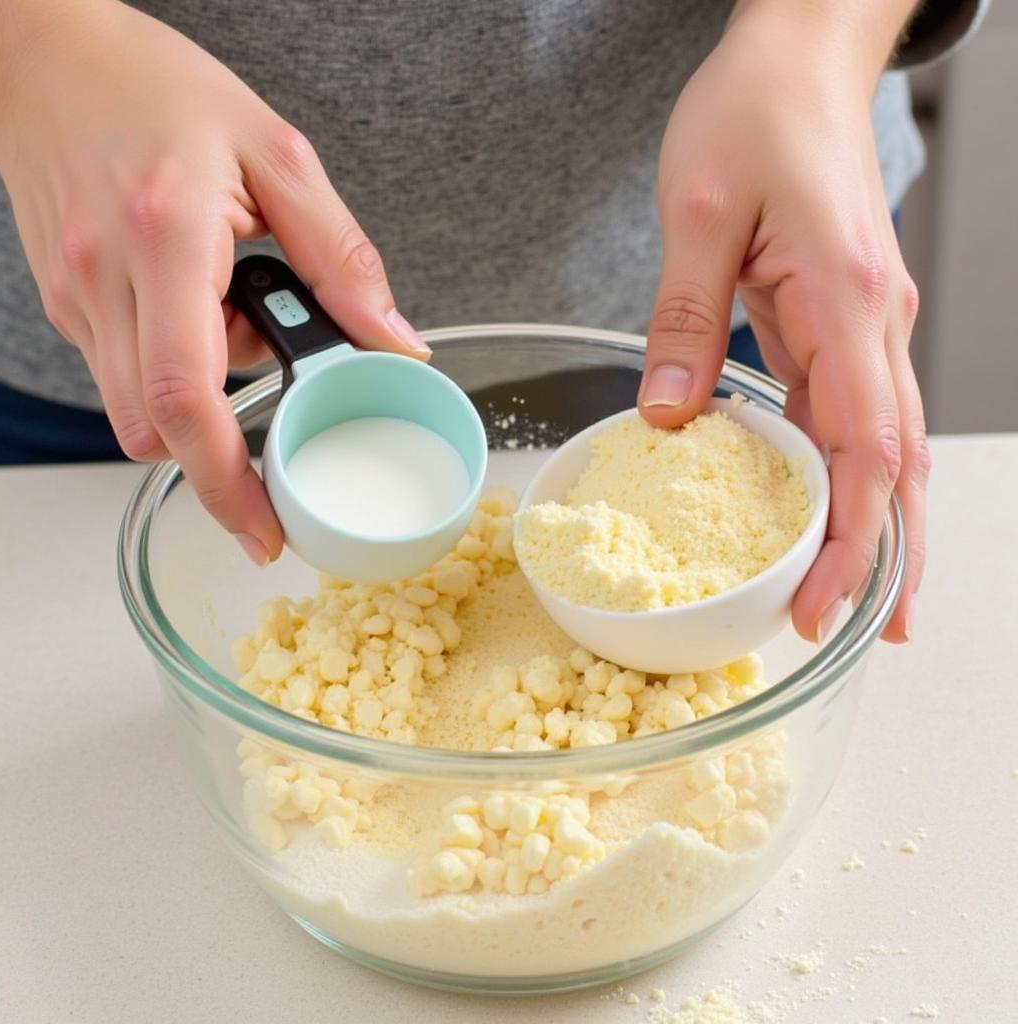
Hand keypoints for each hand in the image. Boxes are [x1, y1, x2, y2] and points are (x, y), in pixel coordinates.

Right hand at [0, 0, 427, 564]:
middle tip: (272, 422)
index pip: (189, 398)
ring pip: (137, 413)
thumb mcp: (278, 154)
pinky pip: (123, 377)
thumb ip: (341, 257)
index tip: (265, 530)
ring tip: (233, 324)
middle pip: (155, 431)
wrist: (47, 57)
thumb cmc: (158, 89)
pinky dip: (171, 374)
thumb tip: (393, 341)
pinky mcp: (67, 306)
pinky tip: (196, 313)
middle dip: (219, 457)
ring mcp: (77, 301)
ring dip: (199, 406)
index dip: (227, 484)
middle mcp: (107, 283)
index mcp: (168, 240)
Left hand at [638, 1, 927, 643]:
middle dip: (883, 554)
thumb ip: (683, 320)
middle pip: (895, 462)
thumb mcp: (697, 211)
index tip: (819, 604)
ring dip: (876, 526)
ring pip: (883, 445)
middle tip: (860, 634)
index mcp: (848, 297)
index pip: (865, 445)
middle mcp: (876, 321)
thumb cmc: (754, 112)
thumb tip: (667, 422)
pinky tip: (828, 515)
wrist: (799, 56)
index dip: (851, 538)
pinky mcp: (843, 319)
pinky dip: (846, 475)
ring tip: (856, 601)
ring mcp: (867, 323)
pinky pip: (850, 412)